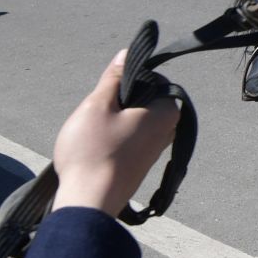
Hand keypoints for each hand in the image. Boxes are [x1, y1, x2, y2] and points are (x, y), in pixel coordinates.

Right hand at [51, 51, 181, 216]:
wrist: (88, 203)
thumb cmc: (92, 152)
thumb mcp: (98, 105)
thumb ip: (113, 77)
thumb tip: (126, 54)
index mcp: (167, 112)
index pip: (152, 79)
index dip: (125, 81)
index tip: (107, 94)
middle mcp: (168, 132)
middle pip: (141, 101)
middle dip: (117, 104)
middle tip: (97, 116)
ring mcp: (155, 152)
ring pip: (131, 121)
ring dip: (111, 122)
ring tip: (93, 136)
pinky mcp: (140, 167)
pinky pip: (127, 141)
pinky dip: (110, 141)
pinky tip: (94, 151)